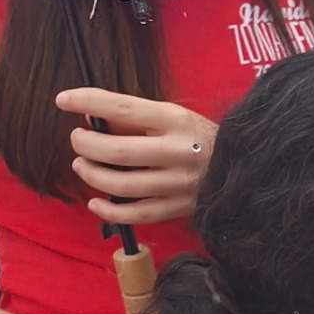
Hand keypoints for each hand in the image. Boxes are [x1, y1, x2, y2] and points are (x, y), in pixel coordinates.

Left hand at [57, 88, 219, 225]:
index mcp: (177, 121)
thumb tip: (92, 117)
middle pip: (117, 151)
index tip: (64, 99)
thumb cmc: (202, 139)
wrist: (249, 166)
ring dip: (92, 175)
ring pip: (122, 184)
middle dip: (86, 144)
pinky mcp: (179, 208)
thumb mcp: (176, 118)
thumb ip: (137, 119)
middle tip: (77, 139)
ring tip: (82, 165)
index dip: (90, 101)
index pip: (124, 108)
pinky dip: (109, 210)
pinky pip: (136, 214)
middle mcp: (178, 152)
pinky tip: (95, 202)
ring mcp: (178, 183)